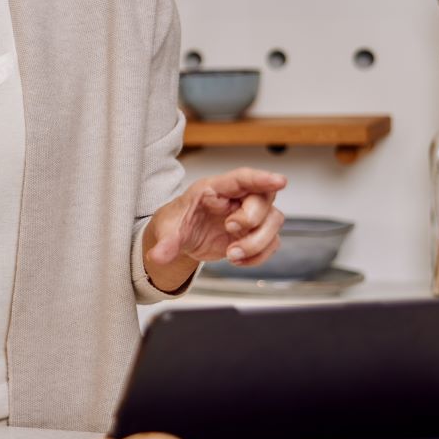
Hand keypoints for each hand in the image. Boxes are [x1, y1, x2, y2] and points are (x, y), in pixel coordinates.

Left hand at [147, 167, 287, 268]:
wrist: (181, 239)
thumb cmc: (177, 222)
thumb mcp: (166, 231)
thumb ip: (165, 244)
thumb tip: (157, 256)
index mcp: (214, 189)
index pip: (242, 178)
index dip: (262, 178)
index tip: (281, 180)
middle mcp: (236, 199)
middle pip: (263, 199)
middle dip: (251, 218)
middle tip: (229, 228)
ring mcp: (249, 216)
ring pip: (273, 221)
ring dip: (257, 242)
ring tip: (232, 254)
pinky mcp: (254, 234)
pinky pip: (272, 242)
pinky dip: (259, 256)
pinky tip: (238, 260)